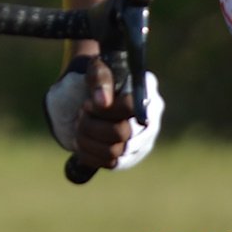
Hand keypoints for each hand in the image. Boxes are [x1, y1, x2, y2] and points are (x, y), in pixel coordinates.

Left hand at [43, 56, 163, 171]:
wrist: (94, 95)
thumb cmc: (98, 79)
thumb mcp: (96, 68)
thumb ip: (99, 78)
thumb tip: (103, 102)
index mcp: (147, 89)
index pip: (131, 107)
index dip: (105, 109)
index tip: (88, 103)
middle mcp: (152, 117)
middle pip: (122, 133)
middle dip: (92, 125)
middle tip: (81, 114)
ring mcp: (145, 140)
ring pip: (114, 152)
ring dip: (88, 139)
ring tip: (80, 125)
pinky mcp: (132, 157)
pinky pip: (110, 163)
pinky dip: (89, 153)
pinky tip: (82, 140)